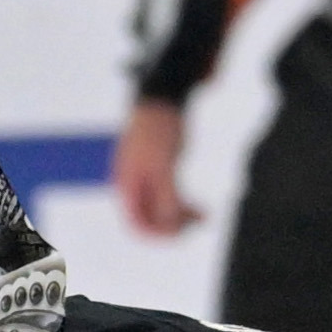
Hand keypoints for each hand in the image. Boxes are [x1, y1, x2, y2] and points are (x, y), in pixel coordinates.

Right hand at [112, 93, 195, 236]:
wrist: (163, 96)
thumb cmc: (160, 127)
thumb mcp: (164, 164)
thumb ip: (165, 194)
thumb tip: (170, 222)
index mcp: (128, 184)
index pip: (136, 223)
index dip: (157, 234)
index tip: (182, 234)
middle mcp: (133, 184)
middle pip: (149, 219)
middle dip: (173, 226)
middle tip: (198, 222)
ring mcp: (146, 178)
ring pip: (160, 210)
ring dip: (180, 218)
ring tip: (204, 216)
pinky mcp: (159, 170)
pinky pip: (168, 198)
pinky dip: (183, 205)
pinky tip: (198, 207)